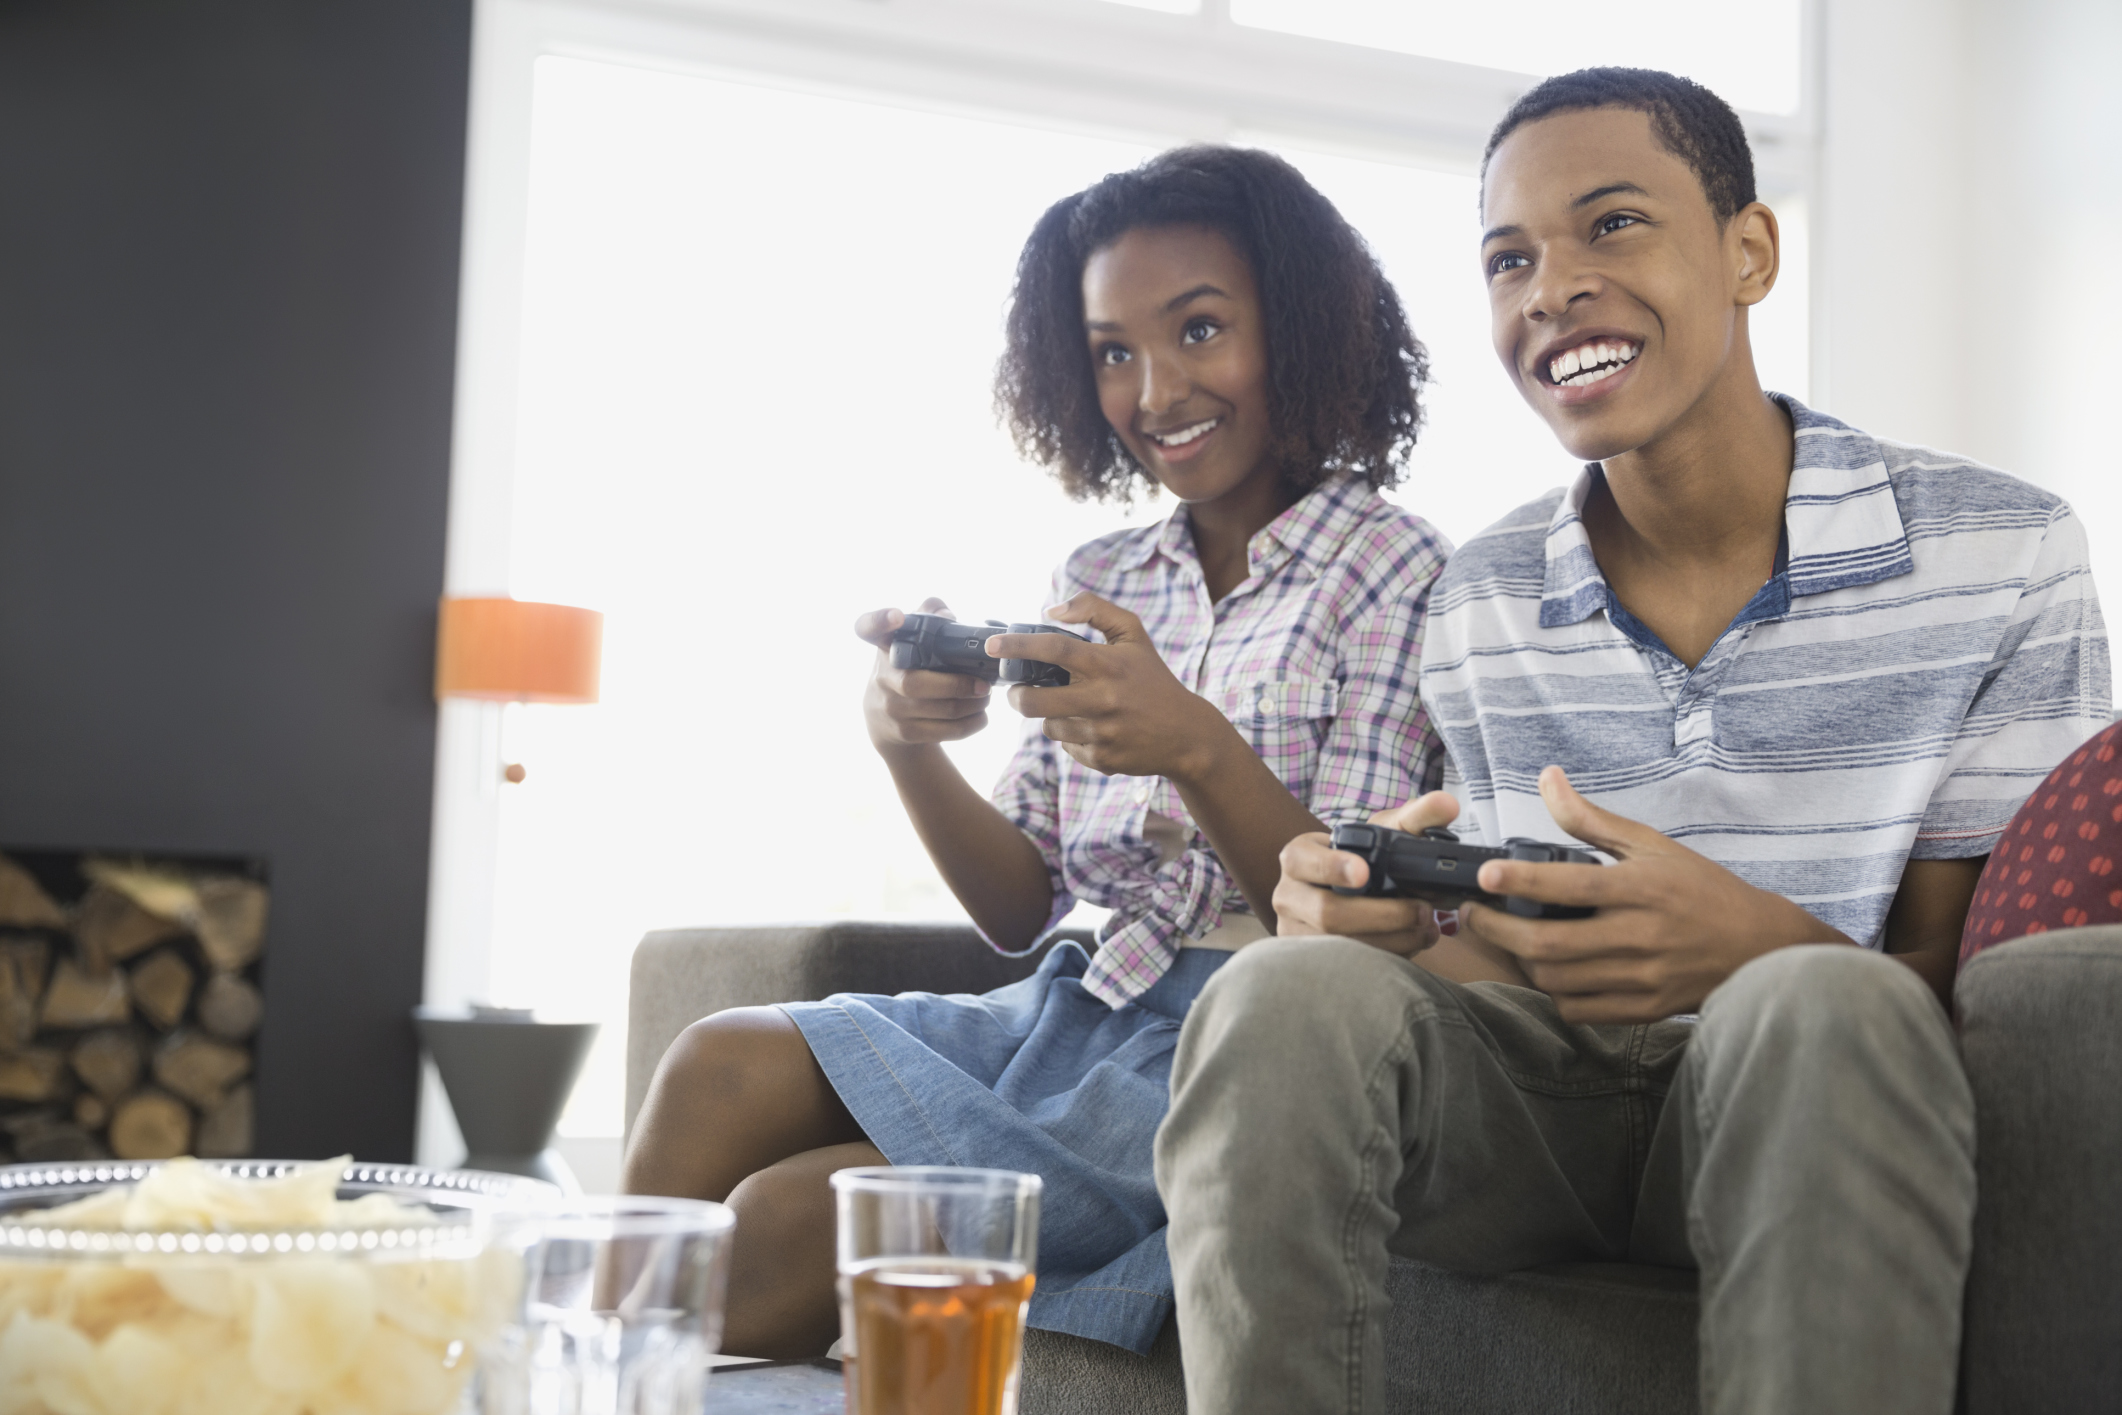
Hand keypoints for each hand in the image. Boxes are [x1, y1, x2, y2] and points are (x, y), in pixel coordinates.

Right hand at [855, 599, 991, 753]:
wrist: (885, 719)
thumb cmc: (908, 667)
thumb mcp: (911, 639)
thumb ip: (929, 616)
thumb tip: (947, 615)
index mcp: (884, 646)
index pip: (868, 627)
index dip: (880, 620)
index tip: (897, 615)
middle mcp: (882, 676)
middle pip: (914, 683)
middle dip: (955, 685)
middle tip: (983, 684)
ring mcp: (891, 708)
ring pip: (937, 710)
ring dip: (970, 705)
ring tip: (985, 696)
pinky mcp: (904, 733)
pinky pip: (944, 731)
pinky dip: (969, 724)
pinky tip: (980, 715)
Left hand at [990, 592, 1230, 781]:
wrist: (1186, 735)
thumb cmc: (1153, 680)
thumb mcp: (1134, 635)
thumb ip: (1095, 610)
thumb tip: (1051, 611)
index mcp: (1107, 664)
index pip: (1053, 649)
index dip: (1017, 646)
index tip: (993, 646)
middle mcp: (1102, 699)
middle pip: (1033, 701)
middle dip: (1017, 696)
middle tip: (1018, 691)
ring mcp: (1101, 733)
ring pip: (1049, 725)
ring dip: (1052, 716)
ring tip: (1076, 709)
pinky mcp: (1101, 759)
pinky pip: (1067, 746)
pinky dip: (1073, 736)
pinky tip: (1096, 730)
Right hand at [1269, 793, 1459, 956]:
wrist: (1345, 892)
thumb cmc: (1364, 859)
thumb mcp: (1385, 834)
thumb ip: (1417, 817)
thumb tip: (1447, 803)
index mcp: (1298, 857)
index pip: (1304, 861)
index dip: (1332, 868)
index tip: (1364, 873)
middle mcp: (1287, 895)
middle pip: (1327, 913)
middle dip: (1382, 916)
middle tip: (1422, 911)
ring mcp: (1294, 931)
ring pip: (1340, 945)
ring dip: (1391, 940)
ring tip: (1426, 929)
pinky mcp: (1310, 960)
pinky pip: (1348, 965)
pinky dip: (1387, 956)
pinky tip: (1412, 944)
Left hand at [1461, 766, 1849, 1022]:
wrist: (1759, 947)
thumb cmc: (1703, 891)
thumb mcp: (1652, 846)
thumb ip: (1592, 820)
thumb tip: (1548, 779)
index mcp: (1642, 889)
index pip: (1570, 886)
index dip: (1521, 881)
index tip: (1485, 876)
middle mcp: (1640, 936)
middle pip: (1550, 943)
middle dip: (1498, 930)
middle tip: (1473, 914)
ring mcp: (1642, 978)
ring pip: (1558, 980)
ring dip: (1522, 961)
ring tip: (1509, 939)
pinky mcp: (1644, 1009)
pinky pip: (1579, 1010)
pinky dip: (1553, 993)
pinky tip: (1548, 972)